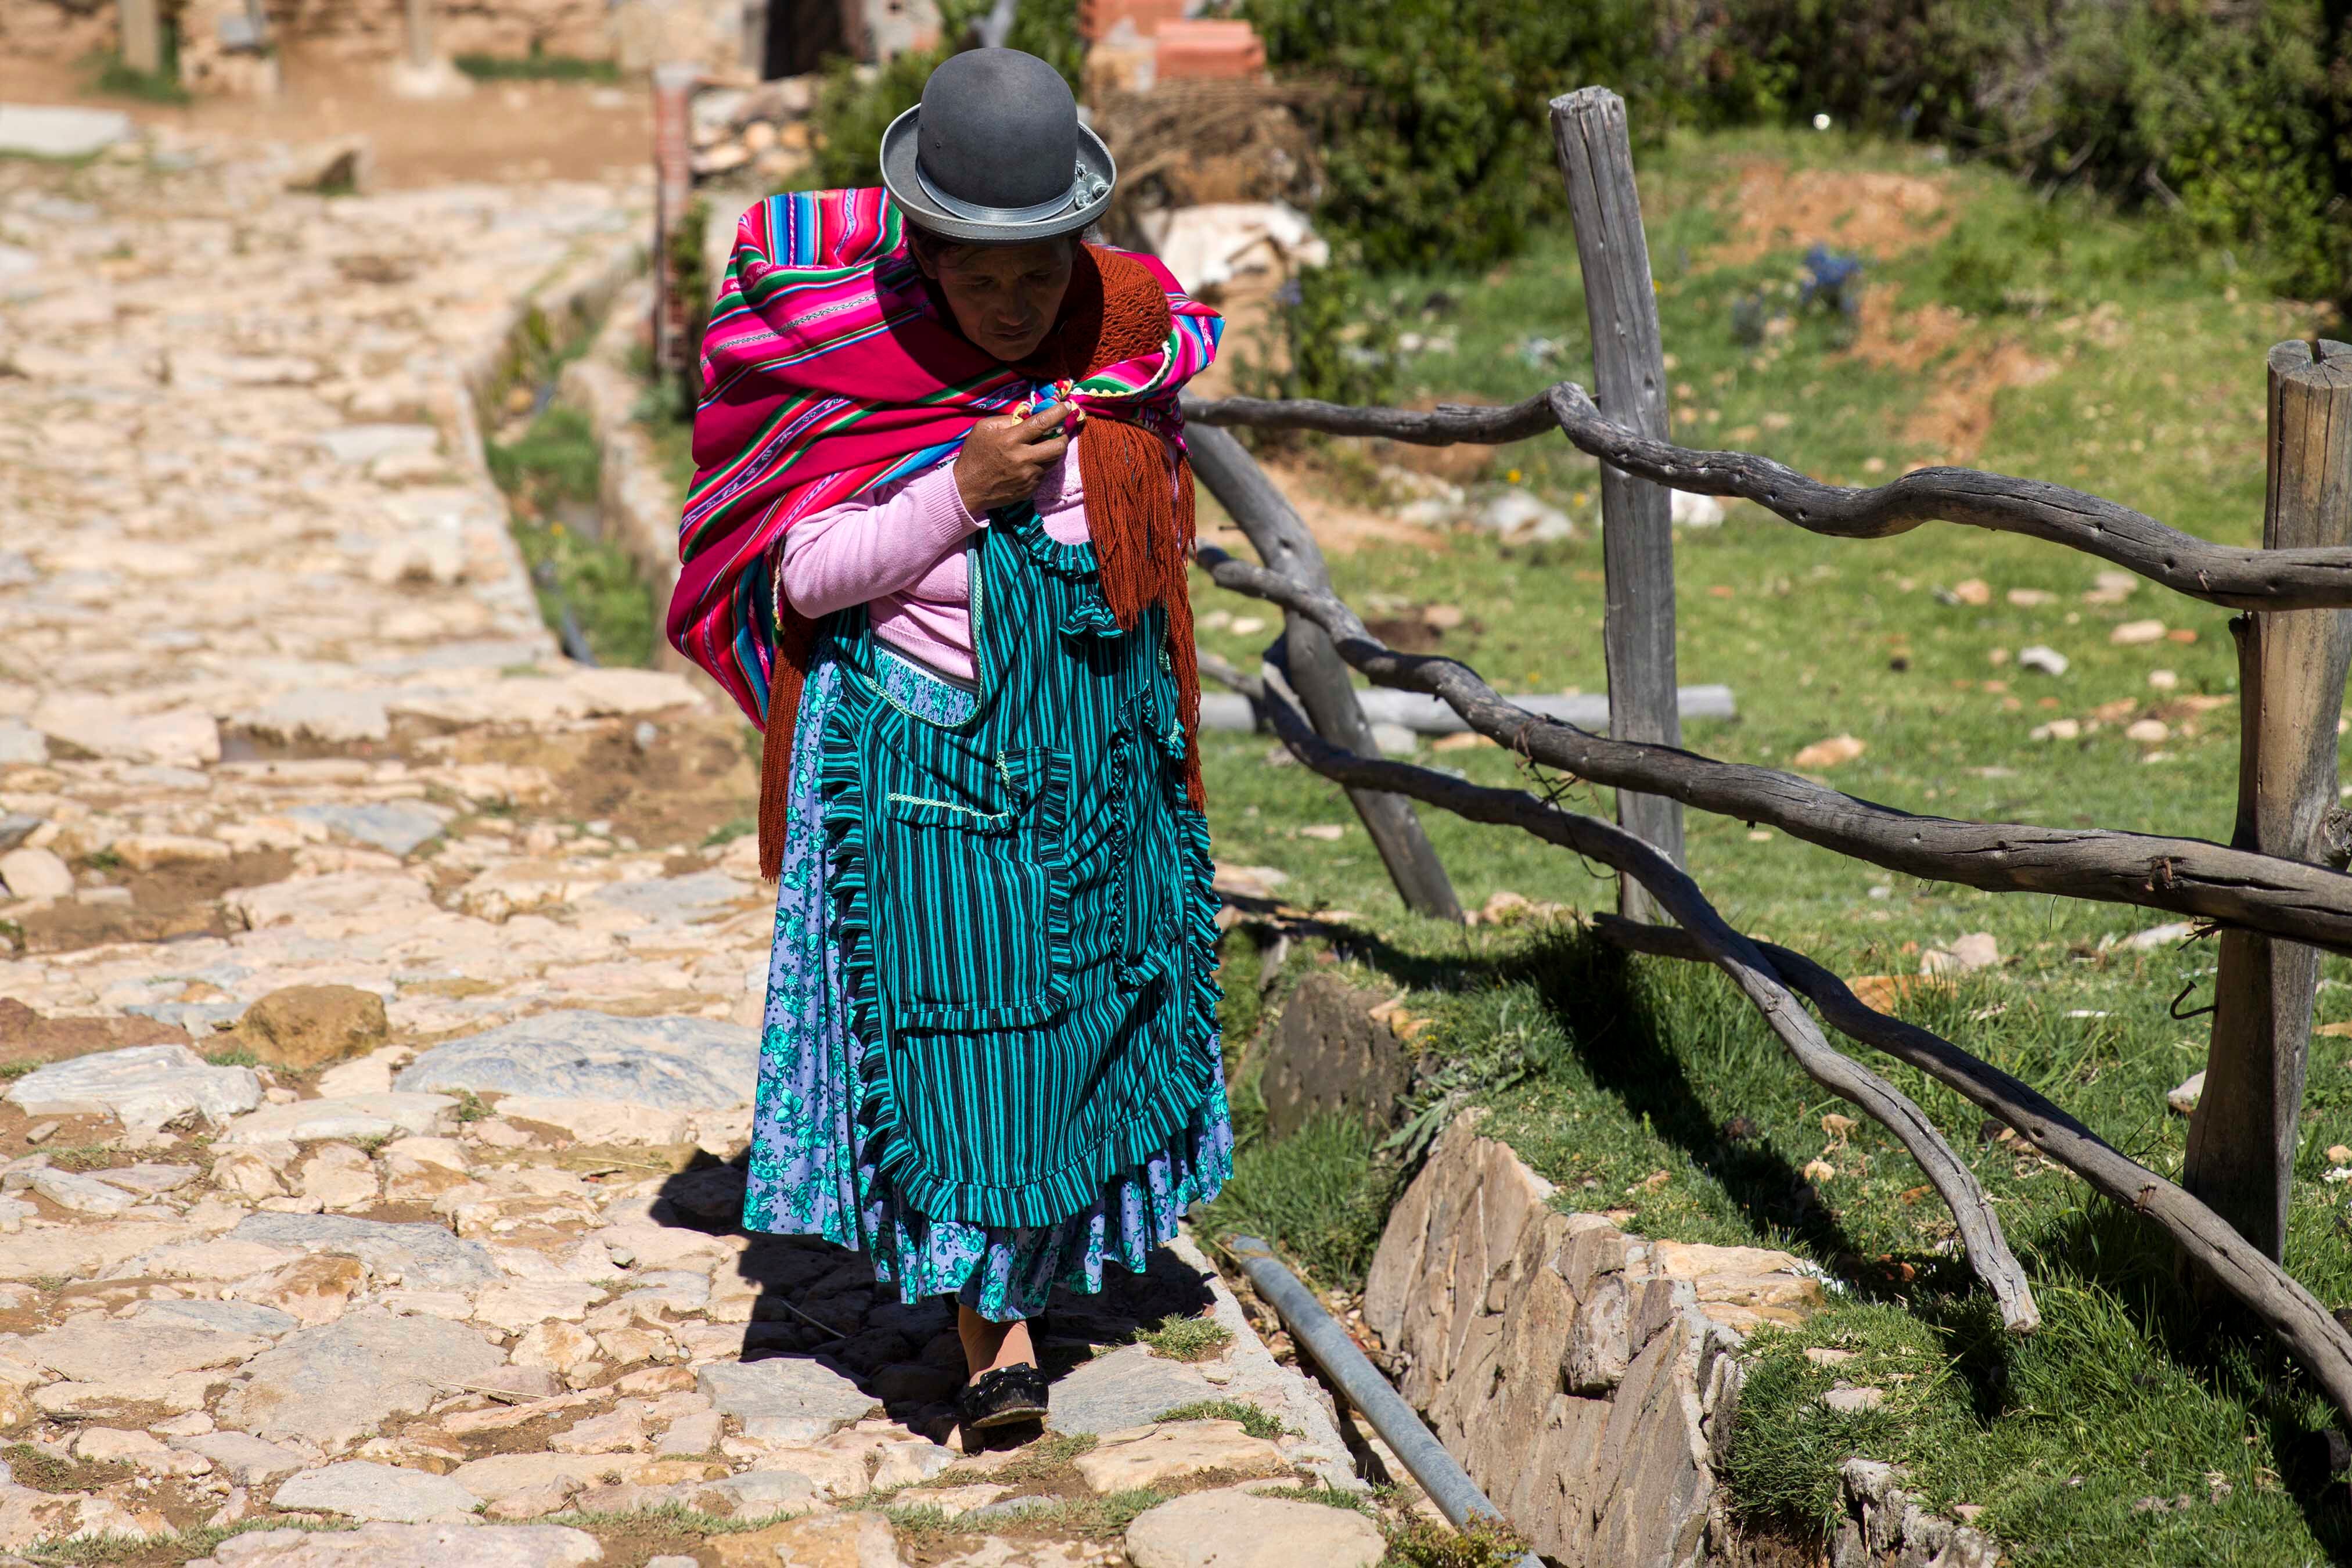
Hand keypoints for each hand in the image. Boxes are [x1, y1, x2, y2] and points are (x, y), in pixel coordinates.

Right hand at [954, 401, 1069, 515]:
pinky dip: (1041, 465)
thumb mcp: (983, 429)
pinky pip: (1044, 473)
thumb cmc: (974, 455)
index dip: (1058, 412)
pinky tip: (1030, 463)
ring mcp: (1028, 476)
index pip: (1042, 423)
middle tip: (1060, 432)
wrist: (967, 489)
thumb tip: (1028, 414)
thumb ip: (1007, 419)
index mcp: (1010, 440)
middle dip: (1063, 436)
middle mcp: (1023, 459)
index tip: (1067, 406)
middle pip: (1058, 446)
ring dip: (1053, 451)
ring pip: (1054, 461)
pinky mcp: (1030, 489)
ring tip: (1044, 446)